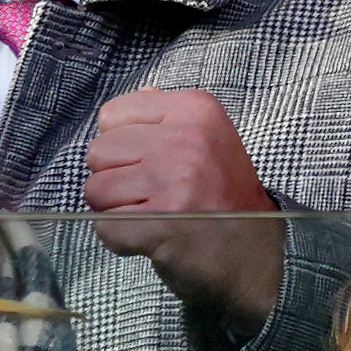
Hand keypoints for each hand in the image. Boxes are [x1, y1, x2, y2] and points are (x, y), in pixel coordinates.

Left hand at [84, 88, 284, 328]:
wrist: (254, 257)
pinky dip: (119, 240)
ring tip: (152, 216)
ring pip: (95, 190)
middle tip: (152, 195)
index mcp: (195, 110)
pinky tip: (151, 238)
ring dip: (115, 210)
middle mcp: (186, 140)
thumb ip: (168, 117)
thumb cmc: (222, 200)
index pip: (110, 115)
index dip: (122, 145)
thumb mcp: (208, 141)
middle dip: (115, 178)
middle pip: (98, 151)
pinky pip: (104, 227)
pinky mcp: (161, 224)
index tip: (154, 163)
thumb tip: (141, 92)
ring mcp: (174, 182)